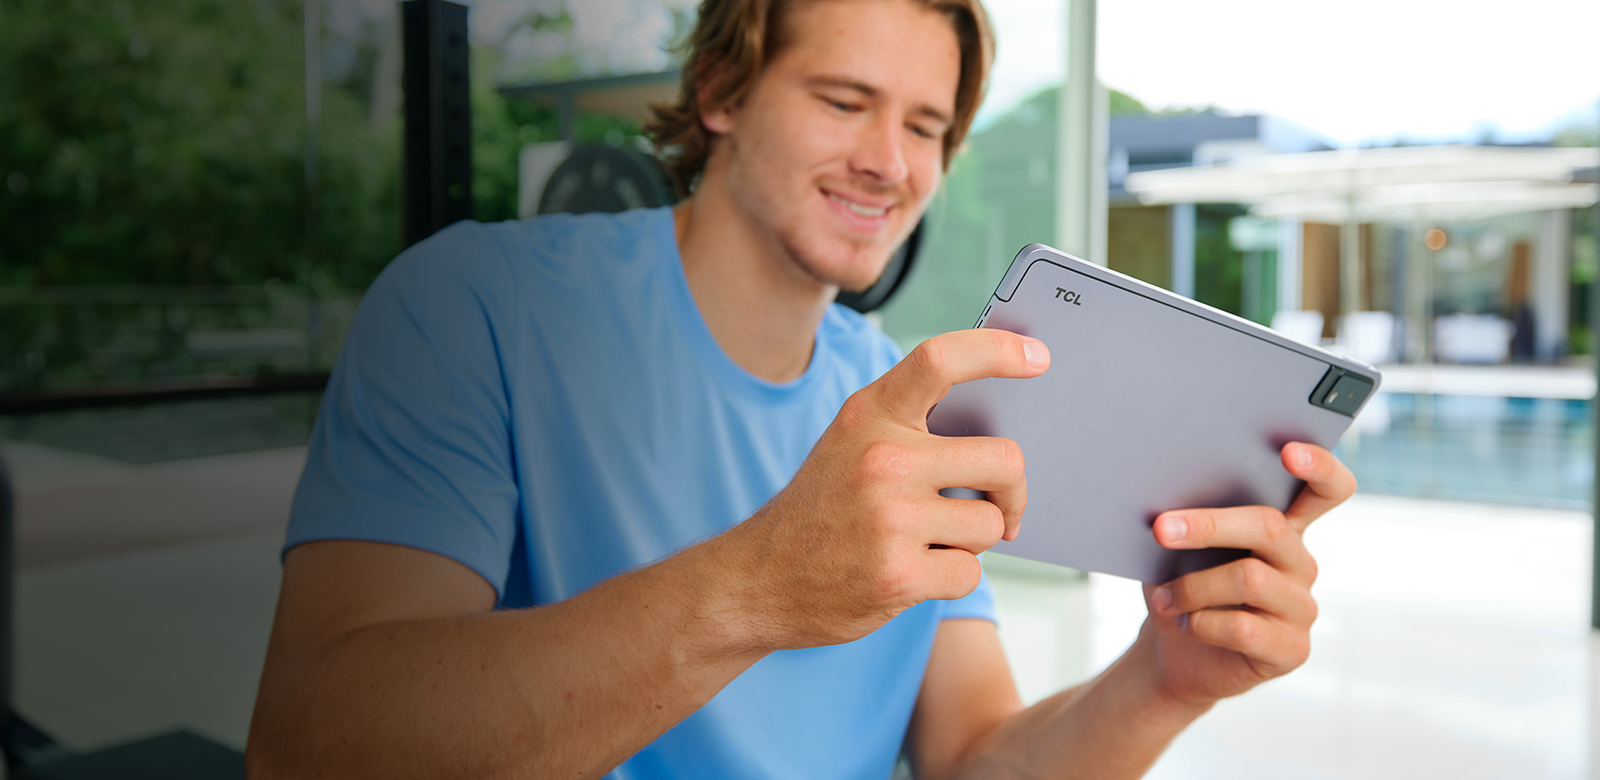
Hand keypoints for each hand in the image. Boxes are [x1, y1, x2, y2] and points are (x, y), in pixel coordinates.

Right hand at [716, 329, 1048, 651]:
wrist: (758, 579)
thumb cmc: (823, 509)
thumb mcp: (851, 444)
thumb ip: (910, 425)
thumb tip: (1000, 426)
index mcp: (869, 416)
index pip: (940, 360)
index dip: (997, 350)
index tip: (1038, 355)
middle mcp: (882, 460)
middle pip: (1003, 458)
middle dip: (1013, 490)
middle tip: (1003, 505)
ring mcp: (890, 519)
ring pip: (990, 523)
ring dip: (972, 539)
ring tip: (929, 541)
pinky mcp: (899, 575)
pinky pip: (970, 571)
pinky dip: (952, 577)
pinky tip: (913, 572)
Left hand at [1136, 443, 1353, 705]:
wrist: (1174, 653)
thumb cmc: (1180, 586)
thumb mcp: (1179, 549)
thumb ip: (1189, 522)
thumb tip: (1164, 505)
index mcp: (1283, 527)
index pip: (1326, 489)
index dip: (1319, 466)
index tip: (1288, 451)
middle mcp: (1300, 562)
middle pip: (1270, 528)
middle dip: (1209, 525)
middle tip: (1160, 529)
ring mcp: (1301, 607)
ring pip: (1249, 578)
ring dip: (1192, 586)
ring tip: (1162, 598)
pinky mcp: (1292, 650)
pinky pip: (1245, 628)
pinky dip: (1203, 623)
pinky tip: (1186, 623)